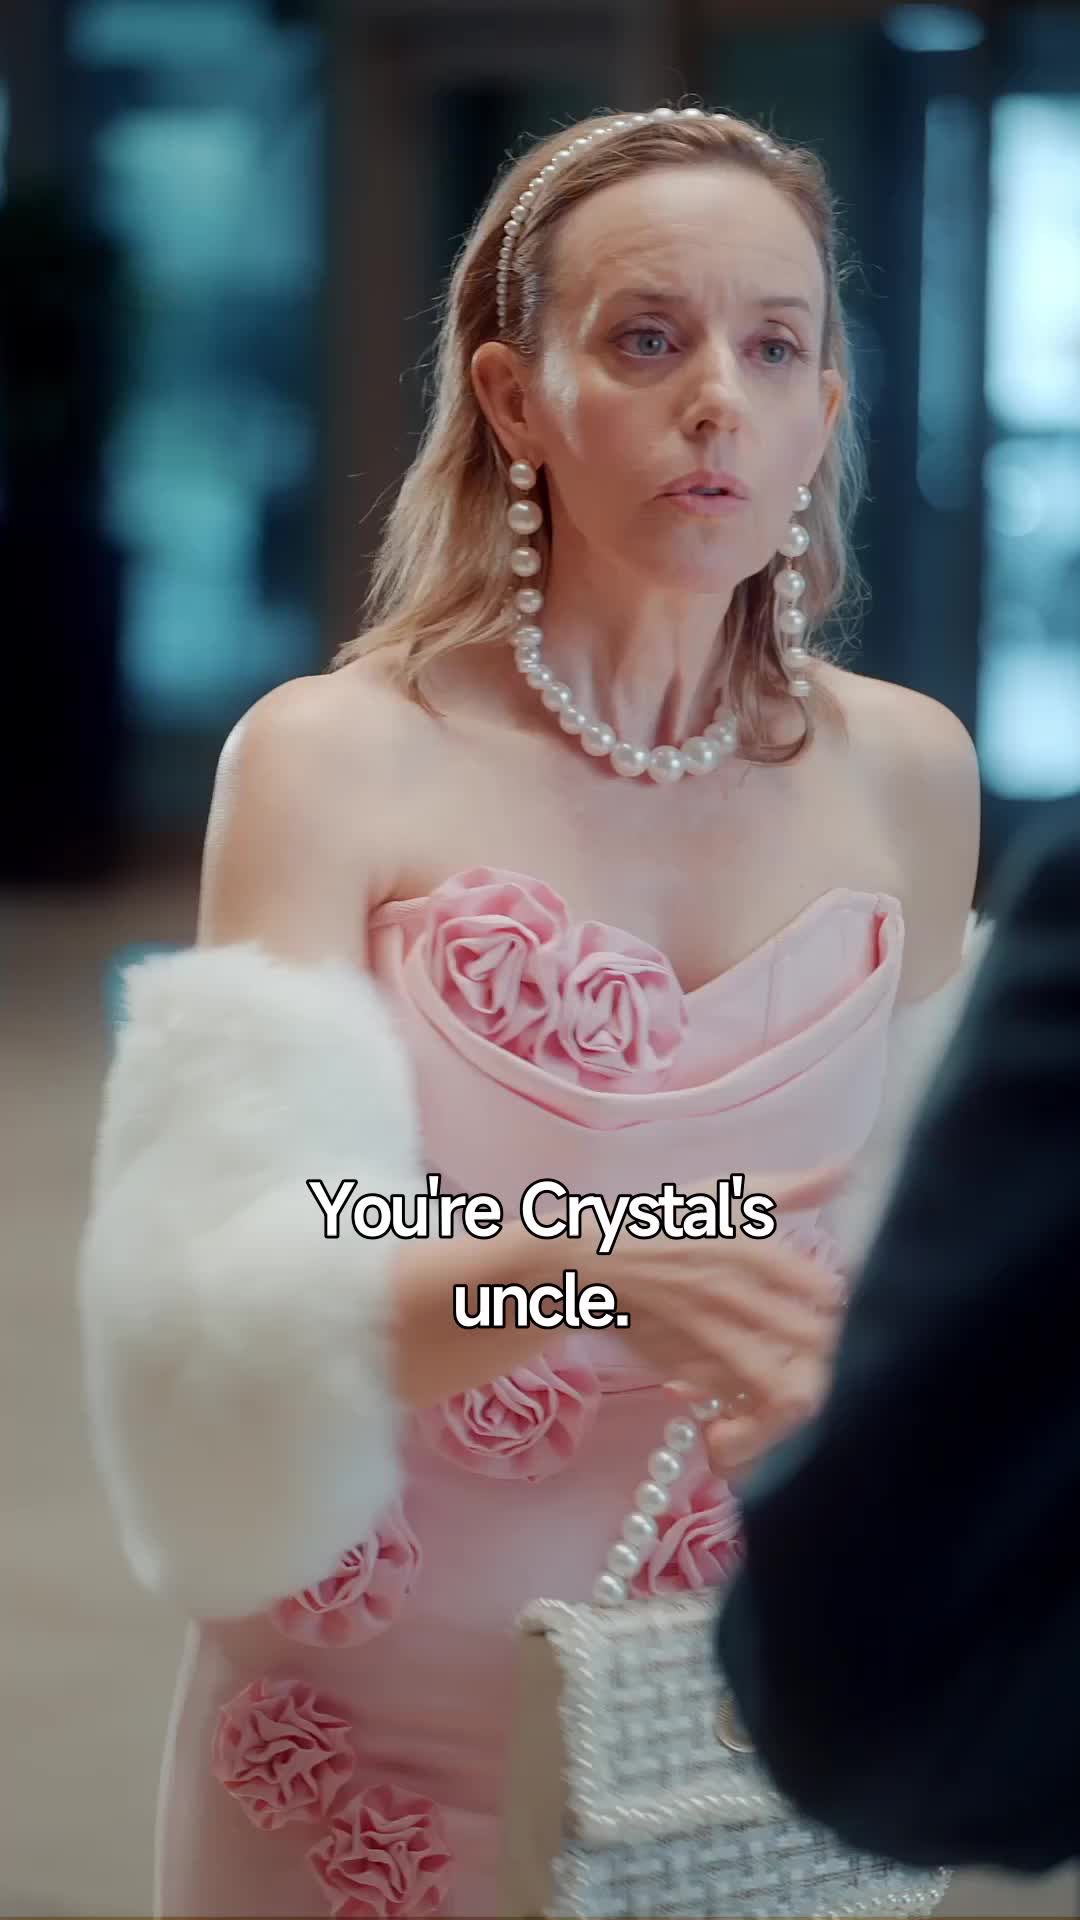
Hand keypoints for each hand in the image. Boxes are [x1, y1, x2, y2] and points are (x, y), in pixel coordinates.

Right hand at [590, 1164, 846, 1463]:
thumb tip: (848, 1167)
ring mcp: (705, 1335)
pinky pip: (733, 1399)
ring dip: (800, 1386)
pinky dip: (755, 1405)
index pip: (825, 1289)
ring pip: (775, 1379)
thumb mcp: (725, 1193)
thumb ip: (791, 1189)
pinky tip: (765, 1396)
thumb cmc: (666, 1223)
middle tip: (836, 1348)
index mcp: (749, 1249)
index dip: (844, 1305)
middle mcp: (731, 1294)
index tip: (849, 1304)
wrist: (589, 1262)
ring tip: (810, 1382)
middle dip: (832, 1350)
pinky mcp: (683, 1367)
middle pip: (810, 1338)